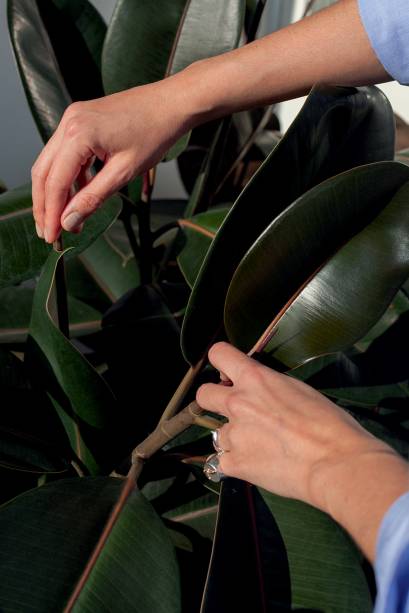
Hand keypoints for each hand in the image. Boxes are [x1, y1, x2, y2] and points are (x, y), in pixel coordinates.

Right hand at [31, 78, 192, 242]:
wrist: (170, 103)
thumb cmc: (154, 134)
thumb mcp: (124, 173)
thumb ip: (93, 198)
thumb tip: (69, 222)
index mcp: (78, 134)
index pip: (55, 182)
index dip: (51, 214)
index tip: (52, 238)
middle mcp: (69, 123)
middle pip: (44, 173)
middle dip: (44, 206)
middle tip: (49, 235)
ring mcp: (72, 119)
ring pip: (51, 163)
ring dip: (55, 193)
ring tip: (65, 221)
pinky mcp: (80, 120)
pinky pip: (66, 153)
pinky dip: (69, 177)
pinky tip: (80, 196)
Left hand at [196, 342, 382, 505]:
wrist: (336, 462)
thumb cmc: (330, 424)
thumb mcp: (298, 389)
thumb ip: (270, 388)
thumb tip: (261, 392)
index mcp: (255, 378)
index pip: (218, 353)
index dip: (221, 362)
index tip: (228, 373)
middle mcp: (237, 403)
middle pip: (203, 394)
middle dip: (213, 400)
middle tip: (234, 411)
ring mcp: (233, 435)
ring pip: (218, 434)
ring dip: (234, 439)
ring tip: (260, 448)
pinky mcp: (234, 464)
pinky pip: (222, 462)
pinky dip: (237, 465)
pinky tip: (258, 466)